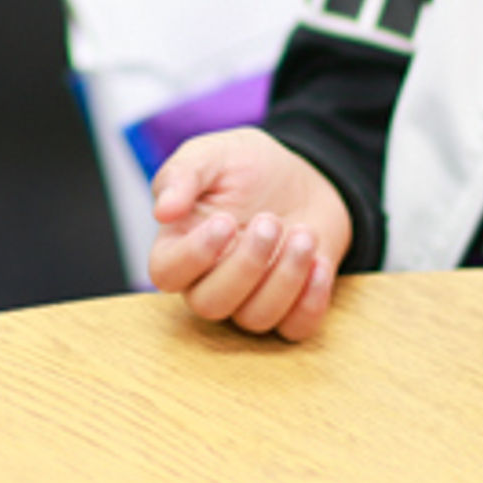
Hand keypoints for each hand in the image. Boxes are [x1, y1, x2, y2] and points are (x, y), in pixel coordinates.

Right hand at [146, 127, 350, 340]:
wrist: (306, 174)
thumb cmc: (250, 166)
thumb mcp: (214, 154)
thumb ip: (183, 174)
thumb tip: (162, 210)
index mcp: (181, 243)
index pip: (166, 273)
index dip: (193, 256)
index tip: (225, 221)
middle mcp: (210, 279)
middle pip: (210, 304)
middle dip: (246, 265)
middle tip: (271, 221)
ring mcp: (250, 298)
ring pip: (254, 318)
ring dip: (285, 277)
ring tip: (305, 233)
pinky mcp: (290, 307)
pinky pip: (294, 329)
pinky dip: (310, 302)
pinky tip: (320, 263)